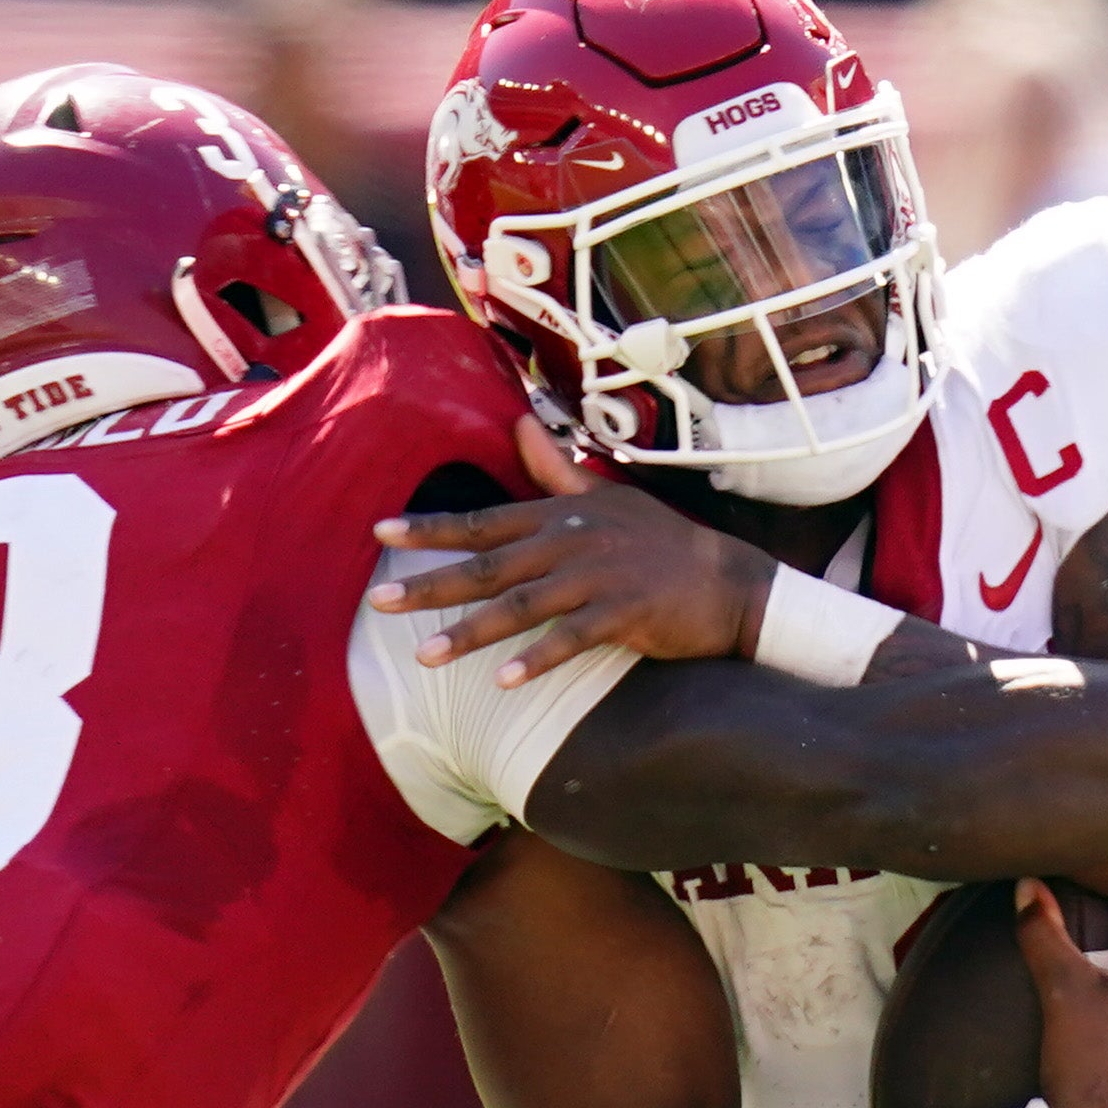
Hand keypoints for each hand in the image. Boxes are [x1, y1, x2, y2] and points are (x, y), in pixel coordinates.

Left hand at [368, 419, 777, 682]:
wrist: (729, 581)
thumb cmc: (662, 543)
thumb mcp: (606, 499)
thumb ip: (555, 471)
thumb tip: (519, 426)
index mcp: (561, 515)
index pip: (484, 521)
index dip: (432, 528)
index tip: (381, 534)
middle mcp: (571, 541)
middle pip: (489, 564)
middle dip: (430, 582)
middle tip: (379, 602)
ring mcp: (599, 576)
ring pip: (522, 604)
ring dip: (471, 631)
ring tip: (424, 657)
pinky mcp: (626, 612)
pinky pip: (573, 638)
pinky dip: (538, 658)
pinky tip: (503, 681)